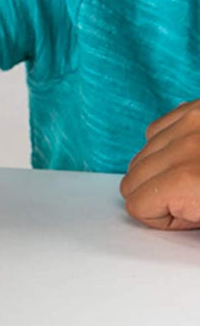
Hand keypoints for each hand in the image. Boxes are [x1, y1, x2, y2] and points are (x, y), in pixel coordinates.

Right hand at [121, 100, 199, 230]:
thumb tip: (156, 213)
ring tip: (195, 175)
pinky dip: (167, 144)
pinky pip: (157, 128)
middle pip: (131, 180)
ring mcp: (193, 121)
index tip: (192, 216)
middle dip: (156, 194)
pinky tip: (191, 155)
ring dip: (161, 170)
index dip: (164, 218)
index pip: (136, 206)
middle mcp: (187, 146)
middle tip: (192, 198)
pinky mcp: (197, 107)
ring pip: (141, 154)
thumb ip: (183, 217)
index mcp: (190, 180)